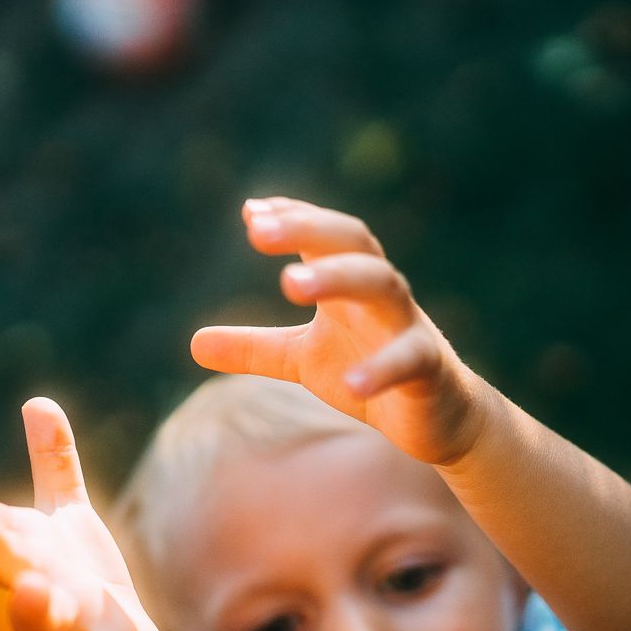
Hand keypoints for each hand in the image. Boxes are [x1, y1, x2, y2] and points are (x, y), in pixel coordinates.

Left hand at [191, 197, 486, 466]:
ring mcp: (409, 327)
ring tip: (290, 284)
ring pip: (383, 285)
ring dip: (338, 277)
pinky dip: (381, 368)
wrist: (438, 418)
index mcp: (350, 284)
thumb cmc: (368, 370)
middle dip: (308, 229)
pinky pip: (409, 359)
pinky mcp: (430, 369)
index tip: (250, 213)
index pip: (324, 234)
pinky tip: (350, 382)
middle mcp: (381, 294)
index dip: (293, 217)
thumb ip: (254, 348)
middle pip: (352, 242)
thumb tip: (192, 343)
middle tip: (257, 231)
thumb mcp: (303, 359)